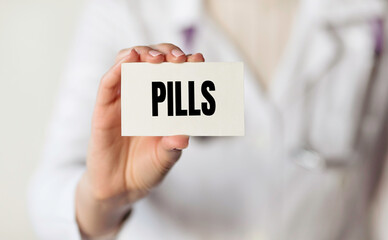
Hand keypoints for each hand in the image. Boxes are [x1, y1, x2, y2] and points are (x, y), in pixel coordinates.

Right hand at [76, 44, 204, 237]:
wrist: (120, 188)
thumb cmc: (147, 169)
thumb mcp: (166, 158)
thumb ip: (173, 146)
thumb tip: (183, 137)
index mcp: (163, 104)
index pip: (175, 74)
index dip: (186, 64)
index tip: (198, 59)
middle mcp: (143, 96)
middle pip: (152, 60)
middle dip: (167, 53)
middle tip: (178, 58)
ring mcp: (123, 100)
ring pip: (128, 63)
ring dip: (143, 53)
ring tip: (157, 58)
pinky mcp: (103, 109)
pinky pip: (108, 84)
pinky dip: (117, 68)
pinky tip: (129, 60)